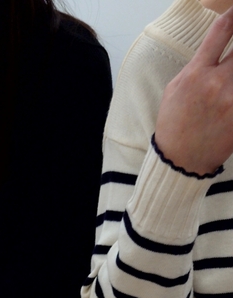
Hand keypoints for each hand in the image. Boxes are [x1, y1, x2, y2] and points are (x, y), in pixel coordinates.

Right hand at [155, 6, 232, 175]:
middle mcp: (216, 84)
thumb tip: (216, 47)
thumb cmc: (175, 124)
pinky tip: (230, 96)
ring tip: (228, 80)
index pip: (222, 30)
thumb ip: (198, 64)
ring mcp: (232, 101)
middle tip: (232, 61)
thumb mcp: (176, 88)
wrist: (180, 162)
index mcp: (196, 74)